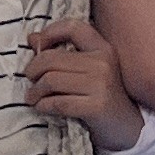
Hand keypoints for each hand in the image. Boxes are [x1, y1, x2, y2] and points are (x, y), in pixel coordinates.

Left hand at [22, 19, 142, 150]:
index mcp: (103, 48)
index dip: (50, 33)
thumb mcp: (88, 70)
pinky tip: (41, 107)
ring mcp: (101, 84)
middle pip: (52, 58)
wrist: (125, 127)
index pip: (73, 27)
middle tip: (30, 80)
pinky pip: (58, 103)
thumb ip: (62, 53)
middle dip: (33, 70)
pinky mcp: (96, 106)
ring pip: (51, 80)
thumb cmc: (100, 96)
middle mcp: (103, 62)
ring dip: (34, 91)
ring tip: (32, 97)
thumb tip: (31, 38)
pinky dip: (43, 106)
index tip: (37, 46)